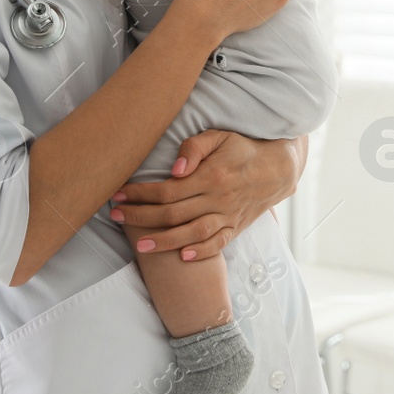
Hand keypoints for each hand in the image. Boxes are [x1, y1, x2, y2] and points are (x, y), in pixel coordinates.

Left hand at [108, 132, 305, 259]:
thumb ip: (194, 148)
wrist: (277, 168)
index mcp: (210, 176)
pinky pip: (218, 244)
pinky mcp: (235, 227)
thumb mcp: (219, 137)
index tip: (119, 195)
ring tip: (140, 246)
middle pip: (173, 213)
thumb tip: (175, 169)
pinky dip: (201, 252)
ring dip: (165, 241)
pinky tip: (182, 256)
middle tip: (116, 217)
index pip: (167, 190)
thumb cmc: (241, 149)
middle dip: (141, 217)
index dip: (140, 194)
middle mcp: (218, 198)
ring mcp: (227, 215)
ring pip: (192, 233)